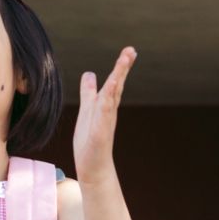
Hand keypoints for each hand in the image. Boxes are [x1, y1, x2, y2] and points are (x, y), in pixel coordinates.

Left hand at [73, 47, 136, 183]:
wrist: (93, 169)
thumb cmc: (90, 143)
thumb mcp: (87, 111)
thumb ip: (88, 93)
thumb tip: (90, 73)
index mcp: (105, 106)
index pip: (114, 82)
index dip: (121, 67)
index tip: (129, 51)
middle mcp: (108, 111)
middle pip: (117, 85)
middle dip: (123, 68)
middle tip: (131, 50)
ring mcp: (105, 122)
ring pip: (112, 96)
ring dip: (118, 78)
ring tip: (124, 61)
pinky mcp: (100, 133)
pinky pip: (104, 113)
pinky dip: (108, 99)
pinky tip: (111, 86)